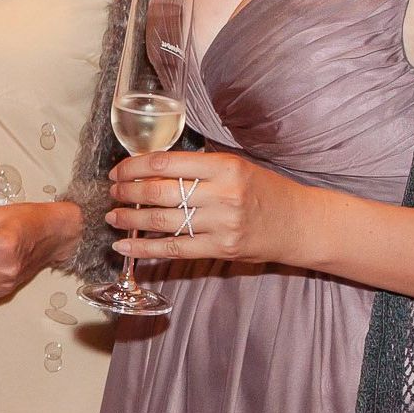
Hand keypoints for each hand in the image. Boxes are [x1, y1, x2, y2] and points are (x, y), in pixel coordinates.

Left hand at [108, 150, 306, 266]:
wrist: (301, 224)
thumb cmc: (266, 192)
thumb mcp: (237, 168)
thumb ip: (199, 167)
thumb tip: (151, 167)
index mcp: (225, 167)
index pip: (165, 163)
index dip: (133, 167)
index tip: (118, 171)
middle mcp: (222, 194)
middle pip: (159, 191)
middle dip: (127, 192)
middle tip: (112, 193)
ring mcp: (221, 224)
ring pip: (162, 221)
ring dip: (130, 219)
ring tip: (112, 216)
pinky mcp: (221, 249)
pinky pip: (173, 249)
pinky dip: (144, 249)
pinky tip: (123, 246)